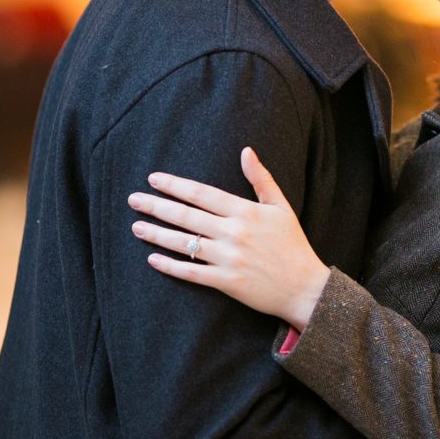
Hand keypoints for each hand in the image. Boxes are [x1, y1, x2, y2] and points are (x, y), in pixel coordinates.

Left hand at [128, 146, 330, 327]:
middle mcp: (234, 233)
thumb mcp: (281, 207)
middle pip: (187, 216)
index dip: (175, 185)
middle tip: (133, 200)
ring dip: (157, 234)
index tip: (154, 179)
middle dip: (156, 206)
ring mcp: (229, 258)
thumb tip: (246, 150)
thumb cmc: (292, 245)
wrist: (306, 287)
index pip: (202, 194)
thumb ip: (261, 179)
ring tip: (136, 227)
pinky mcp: (227, 282)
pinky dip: (171, 266)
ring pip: (185, 243)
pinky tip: (153, 259)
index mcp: (245, 211)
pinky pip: (192, 272)